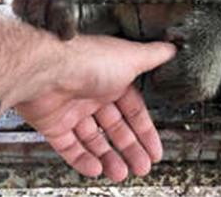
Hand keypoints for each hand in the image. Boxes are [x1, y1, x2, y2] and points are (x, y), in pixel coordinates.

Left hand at [15, 35, 175, 181]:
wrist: (45, 68)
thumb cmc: (90, 59)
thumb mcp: (132, 56)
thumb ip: (154, 56)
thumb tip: (174, 47)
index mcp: (113, 80)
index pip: (134, 111)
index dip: (145, 131)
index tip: (155, 150)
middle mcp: (93, 95)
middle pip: (115, 128)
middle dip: (130, 149)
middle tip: (142, 168)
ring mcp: (71, 111)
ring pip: (94, 140)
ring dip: (108, 158)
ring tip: (121, 173)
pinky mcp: (52, 124)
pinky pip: (69, 147)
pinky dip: (82, 159)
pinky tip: (96, 169)